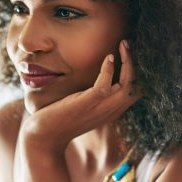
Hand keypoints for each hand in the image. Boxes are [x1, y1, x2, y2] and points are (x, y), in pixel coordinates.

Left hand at [22, 40, 139, 151]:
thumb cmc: (60, 119)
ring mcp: (99, 109)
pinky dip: (109, 70)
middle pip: (138, 87)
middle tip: (128, 44)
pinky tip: (108, 57)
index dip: (138, 72)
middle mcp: (110, 111)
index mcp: (112, 111)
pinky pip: (105, 86)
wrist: (43, 137)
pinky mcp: (86, 105)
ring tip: (124, 44)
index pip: (137, 92)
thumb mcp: (84, 106)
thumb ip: (94, 95)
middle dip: (136, 63)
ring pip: (128, 85)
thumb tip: (96, 77)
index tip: (129, 54)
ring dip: (128, 62)